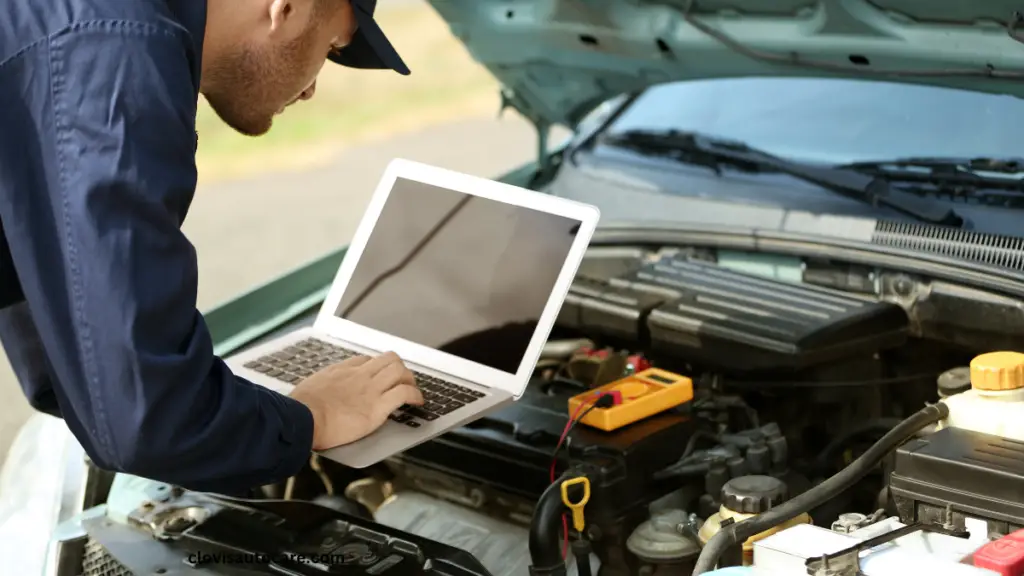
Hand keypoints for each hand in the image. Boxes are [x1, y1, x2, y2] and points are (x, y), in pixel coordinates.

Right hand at [288, 352, 423, 449]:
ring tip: (413, 389)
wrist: (302, 419)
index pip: (365, 360)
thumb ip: (316, 391)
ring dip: (410, 379)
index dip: (376, 367)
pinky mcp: (378, 407)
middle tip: (403, 379)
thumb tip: (311, 399)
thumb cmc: (298, 410)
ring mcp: (370, 389)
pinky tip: (418, 402)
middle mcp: (358, 376)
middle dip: (399, 367)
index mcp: (340, 372)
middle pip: (388, 359)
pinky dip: (415, 395)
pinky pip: (404, 393)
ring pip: (400, 371)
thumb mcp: (306, 391)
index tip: (379, 375)